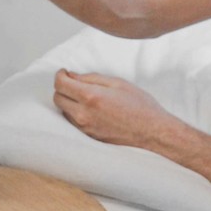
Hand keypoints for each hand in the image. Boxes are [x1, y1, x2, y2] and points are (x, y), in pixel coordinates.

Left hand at [53, 69, 173, 148]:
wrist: (152, 132)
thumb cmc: (139, 105)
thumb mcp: (117, 83)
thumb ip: (91, 78)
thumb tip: (72, 76)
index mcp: (91, 97)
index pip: (60, 84)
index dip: (60, 75)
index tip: (65, 72)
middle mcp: (84, 115)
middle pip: (57, 98)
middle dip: (63, 88)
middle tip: (75, 83)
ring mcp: (85, 129)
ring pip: (64, 112)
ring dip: (69, 102)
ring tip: (86, 97)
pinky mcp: (89, 138)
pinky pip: (73, 123)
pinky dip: (75, 114)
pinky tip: (90, 110)